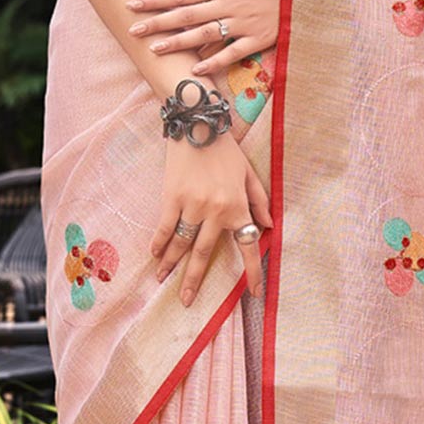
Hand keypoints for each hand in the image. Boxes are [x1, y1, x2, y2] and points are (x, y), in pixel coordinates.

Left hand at [126, 0, 279, 79]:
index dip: (156, 0)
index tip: (134, 5)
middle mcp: (229, 5)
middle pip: (187, 16)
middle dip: (158, 23)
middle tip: (134, 30)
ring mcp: (243, 24)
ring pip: (205, 35)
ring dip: (179, 43)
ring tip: (156, 50)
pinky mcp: (258, 39)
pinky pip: (233, 53)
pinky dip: (214, 62)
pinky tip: (196, 70)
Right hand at [150, 135, 273, 304]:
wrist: (197, 122)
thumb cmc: (226, 149)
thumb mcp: (249, 174)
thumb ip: (259, 202)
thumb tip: (268, 227)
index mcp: (237, 207)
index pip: (247, 246)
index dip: (252, 272)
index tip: (253, 294)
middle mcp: (215, 211)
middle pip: (204, 253)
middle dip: (194, 280)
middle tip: (187, 301)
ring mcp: (191, 205)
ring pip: (181, 243)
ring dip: (171, 264)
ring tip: (162, 282)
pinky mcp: (172, 196)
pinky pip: (165, 225)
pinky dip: (159, 241)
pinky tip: (154, 255)